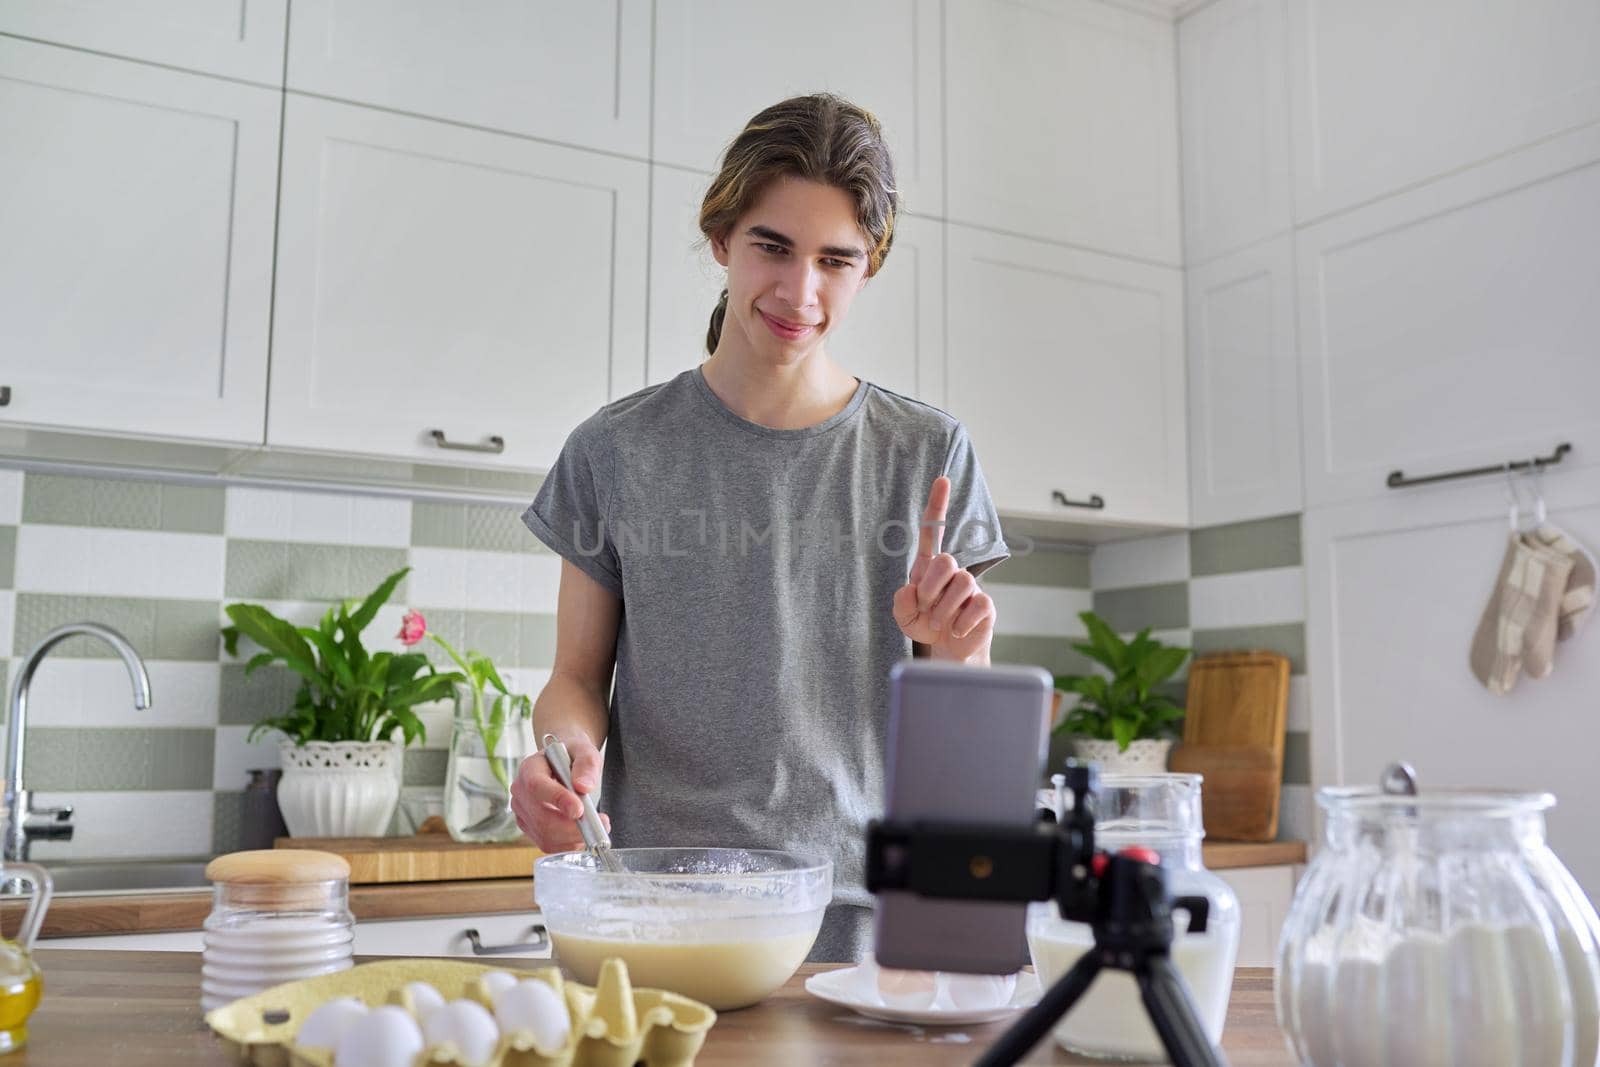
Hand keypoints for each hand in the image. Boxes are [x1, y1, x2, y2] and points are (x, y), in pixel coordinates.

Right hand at [510, 732, 611, 851]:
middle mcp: (520, 792)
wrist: (564, 764)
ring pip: (545, 835)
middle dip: (572, 827)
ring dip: (574, 837)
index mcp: (529, 768)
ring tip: (596, 826)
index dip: (558, 800)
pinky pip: (548, 844)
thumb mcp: (585, 751)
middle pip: (541, 818)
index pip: (537, 786)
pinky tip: (582, 833)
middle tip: (601, 823)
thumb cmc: (573, 756)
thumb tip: (583, 786)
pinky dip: (568, 843)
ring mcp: (523, 812)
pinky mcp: (530, 828)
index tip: (579, 809)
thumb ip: (586, 765)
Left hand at [892, 475, 995, 663]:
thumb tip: (911, 590)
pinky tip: (957, 630)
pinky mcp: (986, 606)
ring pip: (963, 581)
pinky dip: (961, 623)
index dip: (937, 505)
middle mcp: (952, 572)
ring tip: (939, 623)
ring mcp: (971, 588)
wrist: (948, 651)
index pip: (933, 531)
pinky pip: (978, 604)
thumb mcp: (904, 616)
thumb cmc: (925, 625)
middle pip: (946, 560)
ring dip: (944, 608)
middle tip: (925, 607)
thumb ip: (900, 602)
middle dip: (930, 587)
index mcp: (929, 567)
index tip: (942, 479)